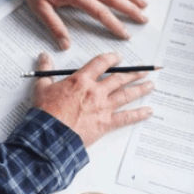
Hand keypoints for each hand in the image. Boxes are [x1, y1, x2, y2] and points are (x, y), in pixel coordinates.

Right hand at [31, 51, 152, 144]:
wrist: (50, 135)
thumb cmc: (46, 113)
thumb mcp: (42, 88)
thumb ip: (45, 70)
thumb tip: (44, 57)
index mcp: (81, 80)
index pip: (100, 63)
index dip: (111, 59)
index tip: (118, 58)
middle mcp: (96, 91)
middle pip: (119, 78)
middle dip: (133, 73)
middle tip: (144, 70)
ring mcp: (103, 107)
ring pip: (126, 95)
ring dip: (140, 89)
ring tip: (151, 85)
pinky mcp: (106, 123)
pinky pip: (126, 118)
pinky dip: (139, 114)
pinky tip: (149, 111)